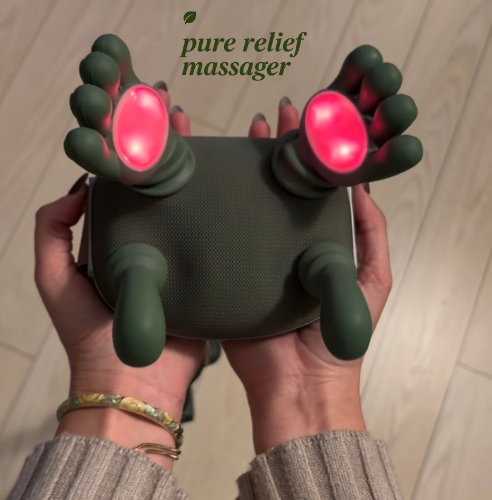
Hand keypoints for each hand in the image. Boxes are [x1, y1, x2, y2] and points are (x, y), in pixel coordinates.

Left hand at [34, 85, 205, 468]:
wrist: (135, 380)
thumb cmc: (90, 332)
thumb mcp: (53, 279)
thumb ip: (51, 233)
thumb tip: (78, 187)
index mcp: (118, 238)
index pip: (126, 185)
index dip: (131, 153)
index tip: (139, 119)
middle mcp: (150, 242)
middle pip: (161, 187)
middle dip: (167, 149)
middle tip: (176, 112)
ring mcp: (181, 257)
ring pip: (190, 207)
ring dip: (199, 173)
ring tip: (209, 137)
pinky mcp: (206, 273)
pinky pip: (213, 236)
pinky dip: (223, 211)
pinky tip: (234, 185)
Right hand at [221, 99, 392, 453]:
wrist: (297, 381)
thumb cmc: (336, 335)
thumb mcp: (368, 279)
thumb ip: (369, 236)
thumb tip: (364, 187)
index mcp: (314, 239)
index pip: (309, 185)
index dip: (307, 153)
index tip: (302, 121)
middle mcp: (282, 241)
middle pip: (275, 187)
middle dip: (273, 151)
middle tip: (267, 117)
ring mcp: (253, 254)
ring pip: (247, 203)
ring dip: (245, 170)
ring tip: (240, 136)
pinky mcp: (228, 271)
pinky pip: (221, 235)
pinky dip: (215, 207)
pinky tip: (208, 181)